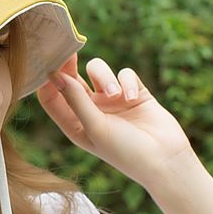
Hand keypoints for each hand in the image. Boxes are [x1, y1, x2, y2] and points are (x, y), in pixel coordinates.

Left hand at [36, 53, 196, 188]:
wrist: (165, 160)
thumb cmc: (125, 152)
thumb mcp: (95, 127)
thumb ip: (75, 100)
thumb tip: (55, 76)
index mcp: (74, 123)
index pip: (52, 98)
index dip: (47, 81)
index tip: (48, 66)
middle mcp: (90, 110)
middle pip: (71, 78)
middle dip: (69, 65)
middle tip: (69, 53)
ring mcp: (111, 100)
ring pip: (98, 71)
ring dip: (105, 77)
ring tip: (115, 94)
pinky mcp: (134, 92)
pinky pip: (124, 74)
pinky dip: (128, 82)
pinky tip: (133, 99)